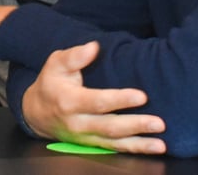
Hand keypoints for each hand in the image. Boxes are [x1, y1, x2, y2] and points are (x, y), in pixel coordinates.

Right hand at [20, 41, 166, 153]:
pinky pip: (114, 150)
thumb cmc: (51, 83)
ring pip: (114, 142)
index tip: (142, 96)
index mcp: (69, 101)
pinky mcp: (91, 145)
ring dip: (139, 144)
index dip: (120, 99)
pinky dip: (134, 150)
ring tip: (161, 144)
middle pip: (109, 126)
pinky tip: (152, 148)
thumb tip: (93, 47)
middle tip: (159, 123)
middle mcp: (77, 123)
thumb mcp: (55, 64)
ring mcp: (85, 137)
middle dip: (135, 125)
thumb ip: (74, 56)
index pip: (97, 102)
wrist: (36, 113)